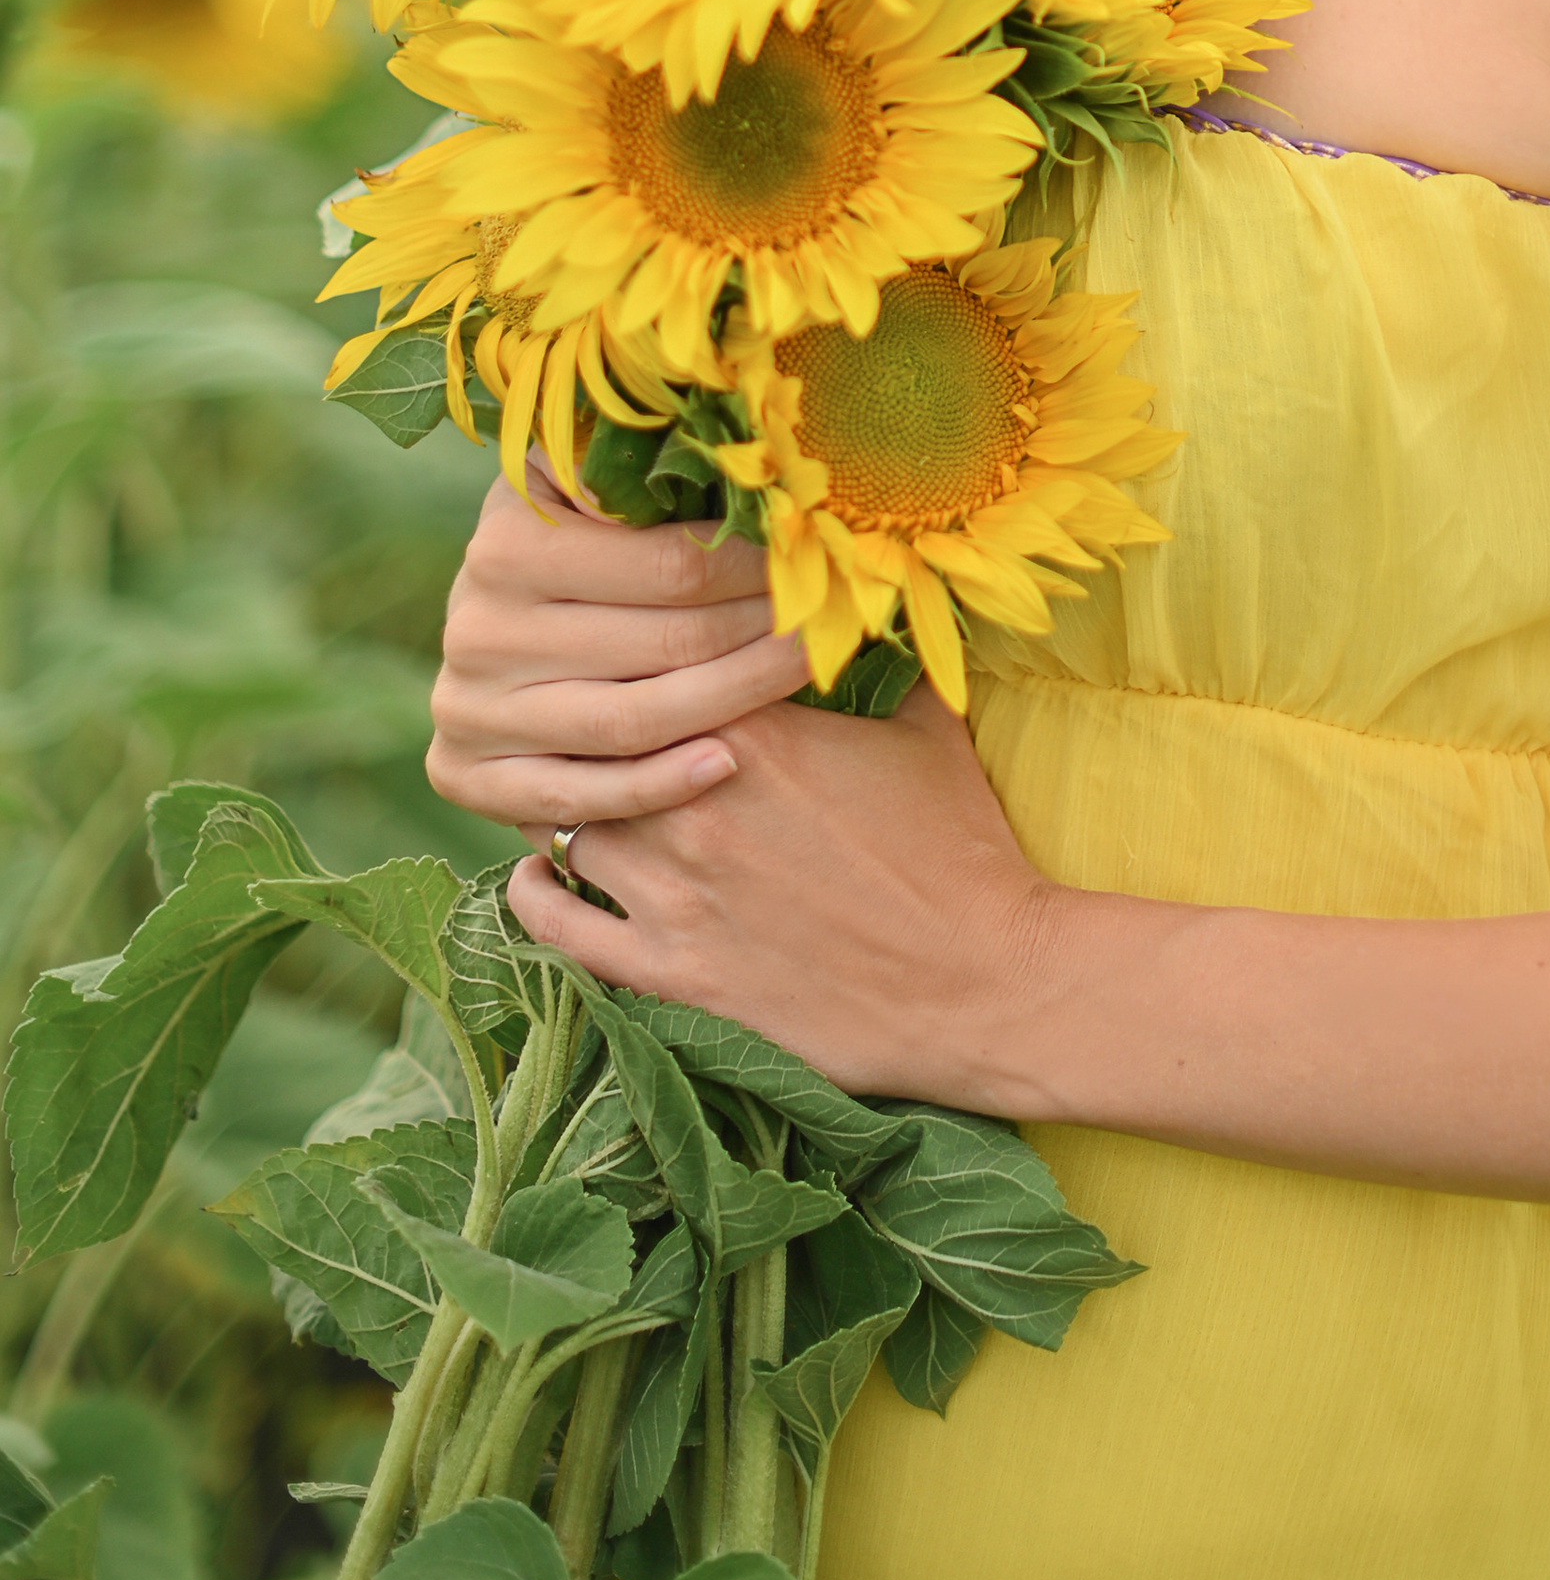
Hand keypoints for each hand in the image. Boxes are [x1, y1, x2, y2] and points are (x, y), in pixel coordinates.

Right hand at [427, 464, 812, 833]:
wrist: (490, 618)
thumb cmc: (571, 534)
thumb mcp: (588, 480)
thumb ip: (643, 469)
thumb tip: (749, 455)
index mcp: (511, 541)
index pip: (670, 566)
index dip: (757, 569)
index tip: (822, 565)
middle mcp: (479, 627)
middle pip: (661, 644)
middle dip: (762, 630)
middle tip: (834, 622)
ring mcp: (469, 708)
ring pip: (629, 722)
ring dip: (734, 700)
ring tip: (805, 673)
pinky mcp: (466, 776)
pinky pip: (579, 797)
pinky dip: (659, 785)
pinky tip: (728, 763)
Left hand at [503, 688, 1060, 1109]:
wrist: (982, 981)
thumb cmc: (962, 848)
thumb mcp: (929, 728)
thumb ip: (882, 661)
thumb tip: (868, 598)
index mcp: (754, 731)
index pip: (657, 665)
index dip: (641, 655)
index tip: (633, 648)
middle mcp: (695, 805)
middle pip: (592, 741)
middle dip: (587, 726)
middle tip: (581, 716)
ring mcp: (676, 895)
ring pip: (566, 826)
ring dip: (564, 803)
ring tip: (564, 788)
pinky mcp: (674, 975)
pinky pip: (564, 931)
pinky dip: (537, 898)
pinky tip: (536, 875)